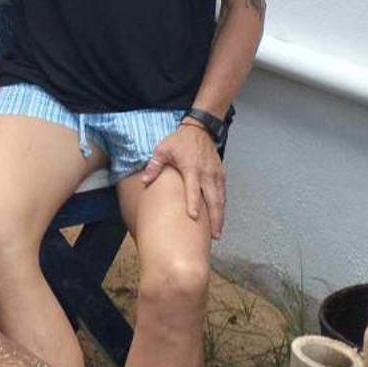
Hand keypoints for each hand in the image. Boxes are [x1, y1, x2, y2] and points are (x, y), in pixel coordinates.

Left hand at [138, 123, 227, 237]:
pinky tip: (219, 218)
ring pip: (221, 199)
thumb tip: (144, 181)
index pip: (193, 189)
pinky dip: (222, 207)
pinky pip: (223, 194)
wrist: (200, 130)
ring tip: (217, 233)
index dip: (193, 203)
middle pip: (213, 199)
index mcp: (191, 168)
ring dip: (220, 216)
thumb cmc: (179, 141)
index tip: (194, 217)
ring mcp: (216, 175)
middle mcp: (207, 174)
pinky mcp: (221, 175)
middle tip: (214, 236)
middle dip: (214, 218)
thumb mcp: (162, 149)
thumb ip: (154, 166)